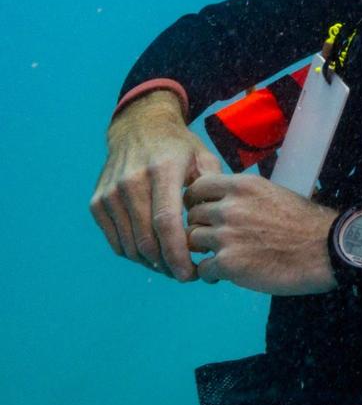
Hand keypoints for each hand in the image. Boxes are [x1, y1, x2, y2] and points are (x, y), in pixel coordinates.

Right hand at [90, 91, 221, 281]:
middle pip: (146, 239)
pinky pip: (116, 242)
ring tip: (173, 267)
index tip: (191, 275)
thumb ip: (214, 189)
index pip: (166, 221)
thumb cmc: (179, 148)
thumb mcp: (203, 157)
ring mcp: (110, 193)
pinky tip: (154, 255)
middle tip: (186, 276)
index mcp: (162, 169)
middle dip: (167, 265)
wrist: (139, 127)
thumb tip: (219, 227)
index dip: (177, 253)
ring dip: (152, 264)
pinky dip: (135, 255)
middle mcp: (132, 181)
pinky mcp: (98, 203)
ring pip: (130, 246)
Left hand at [184, 173, 338, 295]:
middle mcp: (230, 207)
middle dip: (200, 227)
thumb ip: (245, 197)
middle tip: (213, 239)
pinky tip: (224, 274)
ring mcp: (226, 235)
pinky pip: (202, 268)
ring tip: (219, 257)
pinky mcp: (227, 263)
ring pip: (193, 241)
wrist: (324, 249)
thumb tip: (225, 202)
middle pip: (192, 215)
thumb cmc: (304, 223)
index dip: (196, 200)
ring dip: (203, 250)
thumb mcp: (274, 193)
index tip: (203, 211)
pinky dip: (210, 273)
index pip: (198, 186)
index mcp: (243, 186)